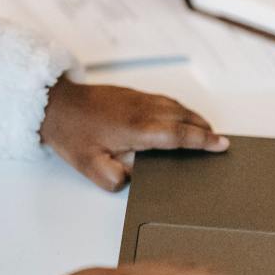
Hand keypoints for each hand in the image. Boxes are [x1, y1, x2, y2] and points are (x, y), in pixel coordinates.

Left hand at [40, 76, 228, 190]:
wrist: (54, 103)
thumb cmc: (70, 132)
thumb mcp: (89, 165)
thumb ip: (114, 179)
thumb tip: (132, 181)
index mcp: (136, 129)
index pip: (179, 135)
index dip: (202, 140)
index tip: (220, 145)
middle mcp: (141, 110)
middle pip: (183, 117)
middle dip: (204, 129)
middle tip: (220, 141)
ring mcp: (136, 99)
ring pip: (174, 106)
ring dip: (193, 117)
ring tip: (206, 130)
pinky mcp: (130, 93)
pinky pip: (163, 100)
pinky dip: (178, 108)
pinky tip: (179, 115)